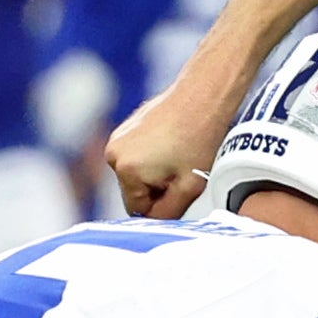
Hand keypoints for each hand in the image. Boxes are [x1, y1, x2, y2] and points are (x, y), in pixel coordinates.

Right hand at [106, 75, 236, 215]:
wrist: (203, 95)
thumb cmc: (200, 139)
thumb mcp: (189, 186)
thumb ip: (168, 212)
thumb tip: (154, 222)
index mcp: (126, 170)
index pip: (137, 209)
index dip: (162, 206)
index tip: (181, 190)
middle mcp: (114, 154)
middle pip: (134, 191)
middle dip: (157, 189)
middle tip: (183, 172)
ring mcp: (117, 139)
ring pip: (135, 174)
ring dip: (154, 173)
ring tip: (179, 156)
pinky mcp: (124, 129)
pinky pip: (135, 156)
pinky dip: (152, 157)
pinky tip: (173, 144)